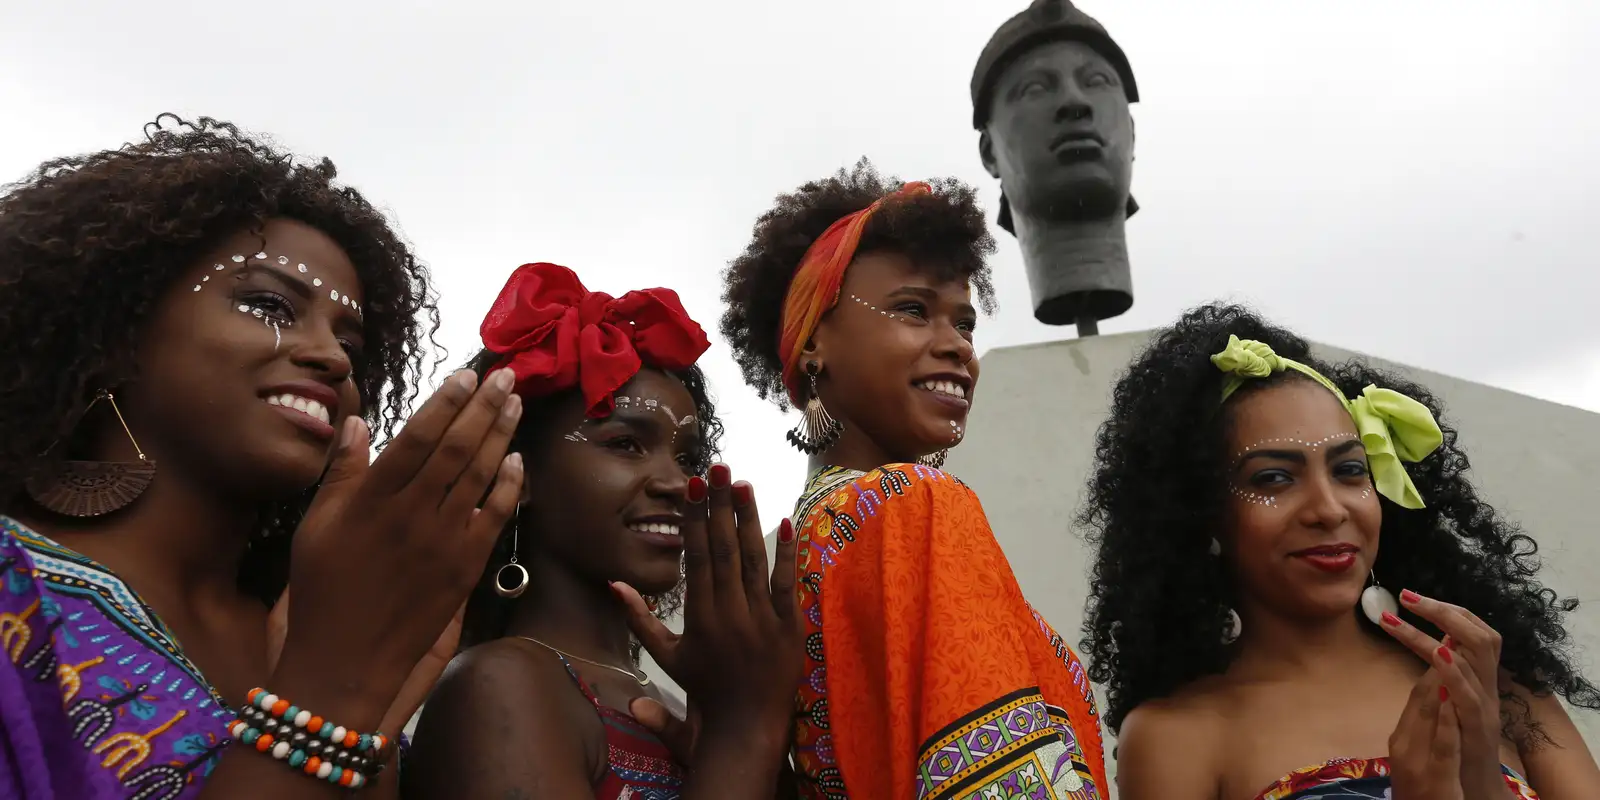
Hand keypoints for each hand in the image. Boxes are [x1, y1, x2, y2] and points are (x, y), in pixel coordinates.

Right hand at [270, 369, 523, 730]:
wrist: (347, 658)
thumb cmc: (324, 589)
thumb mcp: (316, 527)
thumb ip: (341, 472)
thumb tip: (356, 421)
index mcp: (372, 501)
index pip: (416, 437)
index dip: (445, 403)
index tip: (466, 375)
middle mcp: (411, 515)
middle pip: (456, 448)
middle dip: (484, 407)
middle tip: (506, 375)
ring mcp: (442, 542)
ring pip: (479, 476)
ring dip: (501, 435)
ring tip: (516, 403)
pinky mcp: (464, 568)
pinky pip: (493, 518)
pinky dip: (508, 486)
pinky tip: (518, 459)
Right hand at [614, 463, 803, 763]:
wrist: (746, 727)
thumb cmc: (705, 689)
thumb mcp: (667, 656)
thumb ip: (640, 619)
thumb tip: (613, 583)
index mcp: (700, 616)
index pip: (697, 557)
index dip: (695, 519)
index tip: (693, 486)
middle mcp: (730, 613)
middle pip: (724, 550)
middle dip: (720, 506)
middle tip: (719, 467)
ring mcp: (762, 619)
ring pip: (754, 560)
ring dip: (748, 519)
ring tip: (743, 483)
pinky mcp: (789, 626)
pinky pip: (788, 585)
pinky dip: (786, 554)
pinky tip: (783, 522)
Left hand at [1383, 590, 1509, 797]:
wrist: (1474, 790)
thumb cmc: (1459, 746)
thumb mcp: (1450, 704)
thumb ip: (1443, 677)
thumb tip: (1432, 643)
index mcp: (1479, 680)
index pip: (1475, 633)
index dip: (1450, 611)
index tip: (1413, 596)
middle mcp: (1487, 688)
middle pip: (1480, 637)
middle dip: (1444, 612)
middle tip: (1407, 596)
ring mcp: (1485, 707)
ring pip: (1474, 660)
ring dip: (1437, 635)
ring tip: (1403, 617)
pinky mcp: (1479, 729)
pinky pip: (1470, 695)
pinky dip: (1454, 672)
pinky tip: (1436, 655)